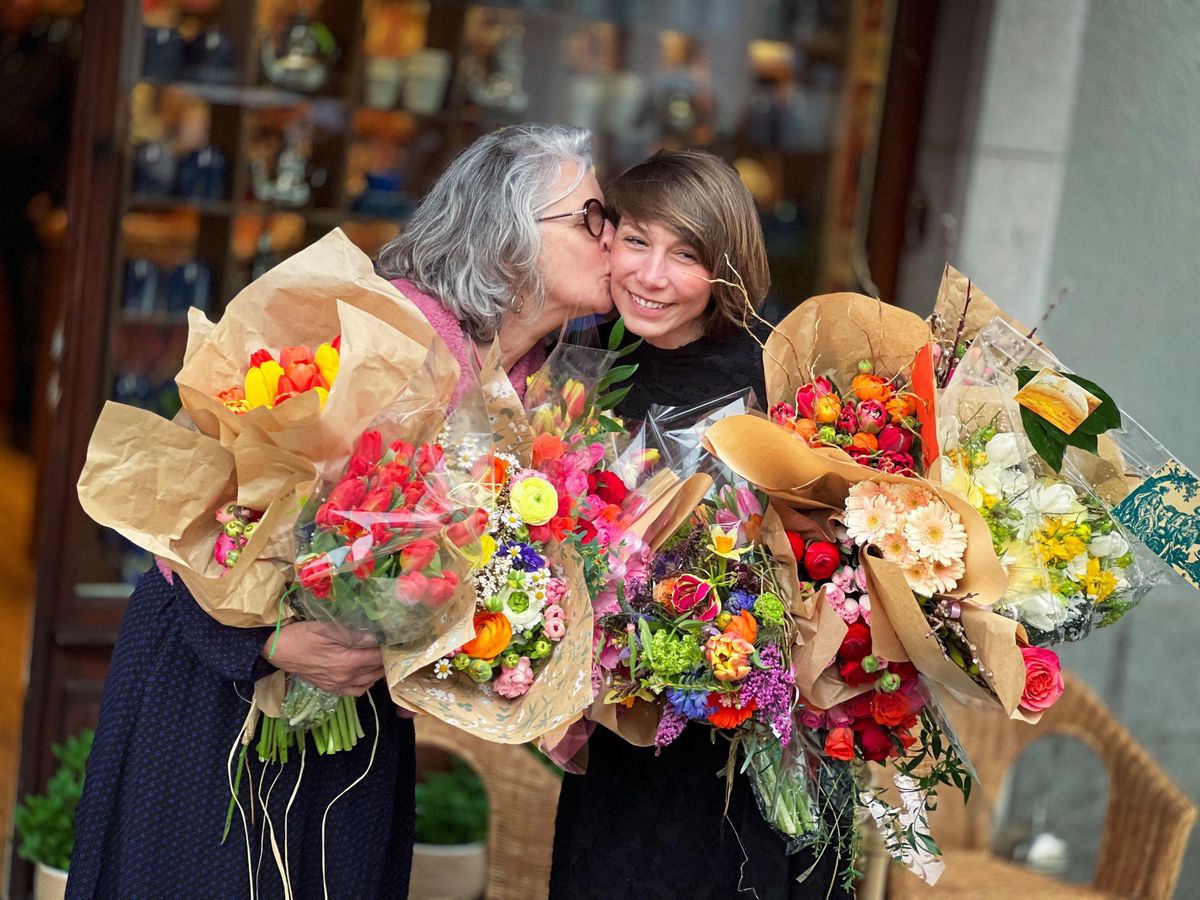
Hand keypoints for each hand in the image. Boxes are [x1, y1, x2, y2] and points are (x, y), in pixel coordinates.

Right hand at [263, 622, 384, 695]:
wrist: (278, 651)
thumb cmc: (302, 636)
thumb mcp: (328, 629)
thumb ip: (354, 633)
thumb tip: (376, 636)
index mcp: (347, 662)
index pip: (378, 657)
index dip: (389, 648)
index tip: (396, 640)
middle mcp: (346, 678)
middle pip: (376, 671)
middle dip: (386, 659)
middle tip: (390, 647)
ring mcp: (338, 686)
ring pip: (368, 682)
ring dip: (377, 671)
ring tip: (380, 658)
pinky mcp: (331, 689)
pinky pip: (356, 691)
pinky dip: (366, 683)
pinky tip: (366, 673)